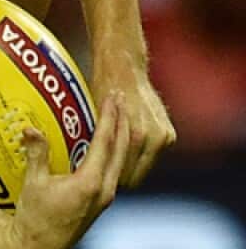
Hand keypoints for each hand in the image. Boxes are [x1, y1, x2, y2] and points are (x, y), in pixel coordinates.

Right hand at [5, 92, 128, 248]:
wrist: (38, 248)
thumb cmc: (34, 217)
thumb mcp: (32, 183)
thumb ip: (36, 154)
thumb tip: (30, 128)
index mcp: (91, 183)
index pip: (106, 143)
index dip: (109, 117)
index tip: (111, 97)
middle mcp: (105, 190)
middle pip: (122, 150)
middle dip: (122, 122)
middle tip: (120, 99)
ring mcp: (105, 198)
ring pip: (121, 161)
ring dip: (121, 137)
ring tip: (118, 116)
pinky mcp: (100, 202)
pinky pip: (114, 170)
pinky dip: (114, 152)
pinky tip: (107, 145)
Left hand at [90, 57, 176, 186]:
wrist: (123, 67)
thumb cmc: (100, 91)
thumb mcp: (91, 119)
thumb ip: (93, 144)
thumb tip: (80, 166)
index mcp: (134, 135)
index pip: (122, 176)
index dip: (106, 179)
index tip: (93, 182)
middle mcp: (152, 137)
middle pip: (134, 176)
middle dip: (117, 177)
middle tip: (99, 177)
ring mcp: (163, 136)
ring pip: (144, 167)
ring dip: (129, 167)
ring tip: (108, 165)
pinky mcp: (169, 134)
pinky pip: (152, 155)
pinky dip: (139, 156)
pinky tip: (122, 151)